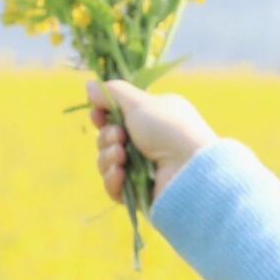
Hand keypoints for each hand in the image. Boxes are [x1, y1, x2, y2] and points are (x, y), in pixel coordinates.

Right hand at [87, 77, 217, 207]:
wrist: (189, 170)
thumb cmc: (169, 130)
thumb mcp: (140, 103)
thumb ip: (113, 93)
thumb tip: (90, 86)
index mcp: (153, 120)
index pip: (117, 117)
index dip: (103, 116)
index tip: (98, 114)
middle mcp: (149, 143)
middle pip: (108, 139)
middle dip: (107, 137)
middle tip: (120, 137)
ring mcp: (145, 169)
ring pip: (107, 163)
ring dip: (108, 157)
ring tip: (122, 157)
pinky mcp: (140, 193)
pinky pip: (114, 187)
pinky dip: (113, 179)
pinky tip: (121, 174)